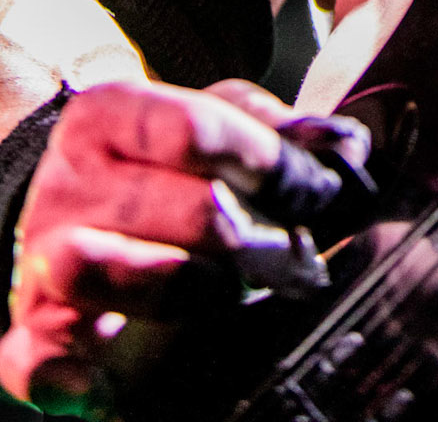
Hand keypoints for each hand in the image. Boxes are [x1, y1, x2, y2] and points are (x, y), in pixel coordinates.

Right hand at [0, 77, 368, 407]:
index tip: (321, 192)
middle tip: (299, 259)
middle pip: (166, 205)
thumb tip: (345, 149)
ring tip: (232, 293)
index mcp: (111, 113)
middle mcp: (69, 181)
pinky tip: (103, 384)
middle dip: (251, 237)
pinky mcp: (32, 330)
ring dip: (184, 287)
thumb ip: (280, 130)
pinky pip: (34, 358)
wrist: (72, 207)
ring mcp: (45, 257)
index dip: (270, 163)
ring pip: (99, 268)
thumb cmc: (161, 163)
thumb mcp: (217, 121)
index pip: (195, 128)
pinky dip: (65, 375)